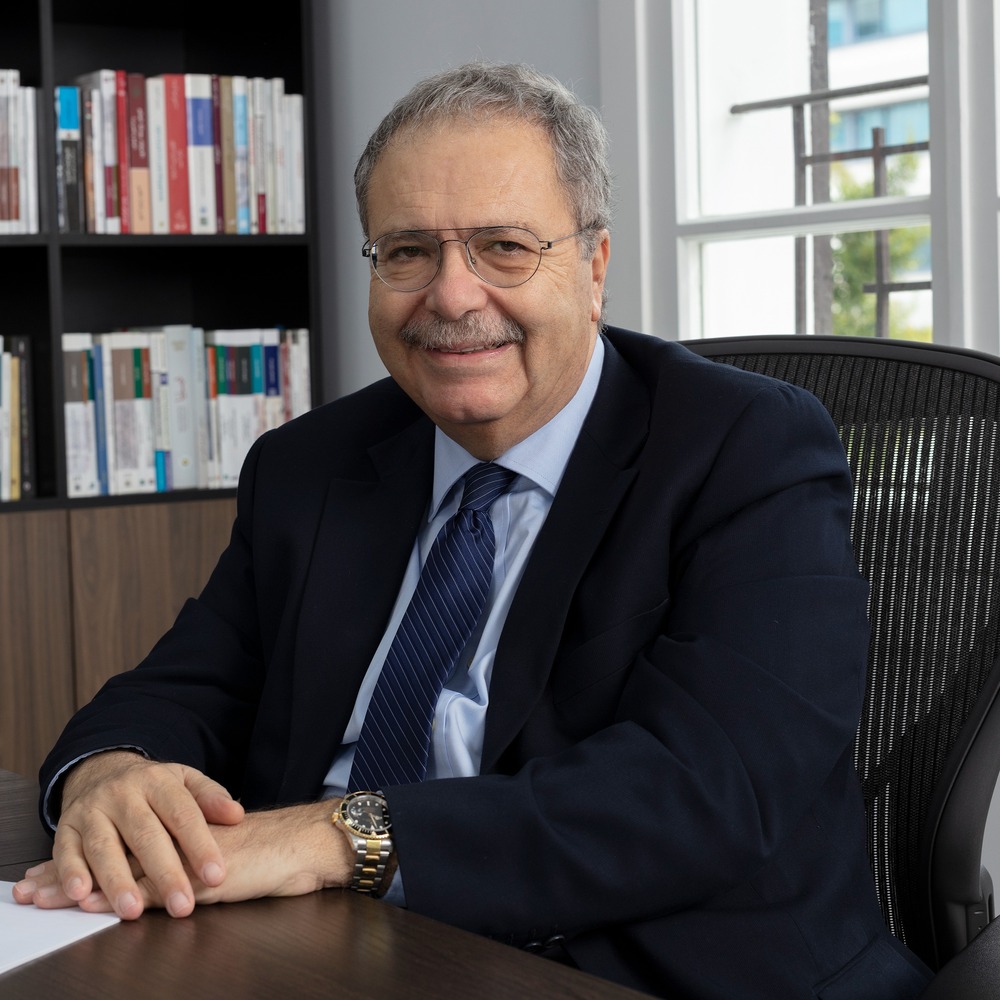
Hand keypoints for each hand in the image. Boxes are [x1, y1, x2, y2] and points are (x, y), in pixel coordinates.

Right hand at [13, 751, 244, 918]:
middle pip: (146, 835)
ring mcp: (92, 810)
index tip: (217, 875)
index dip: (200, 845)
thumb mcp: (184, 781)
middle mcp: (123, 794)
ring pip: (104, 846)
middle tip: (182, 905)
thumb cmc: (153, 787)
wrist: (102, 770)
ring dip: (117, 880)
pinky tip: (83, 895)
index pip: (183, 813)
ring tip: (133, 909)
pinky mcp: (66, 827)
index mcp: (158, 781)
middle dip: (165, 872)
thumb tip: (236, 814)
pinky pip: (65, 851)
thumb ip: (210, 797)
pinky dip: (72, 873)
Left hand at [16, 800, 352, 915]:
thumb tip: (182, 872)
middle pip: (114, 852)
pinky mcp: (197, 880)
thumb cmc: (277, 853)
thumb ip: (200, 857)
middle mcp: (177, 839)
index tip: (53, 865)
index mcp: (182, 831)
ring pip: (121, 869)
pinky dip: (118, 896)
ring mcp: (185, 858)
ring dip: (78, 884)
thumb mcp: (230, 855)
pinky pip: (150, 888)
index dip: (89, 853)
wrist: (306, 845)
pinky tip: (90, 905)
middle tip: (30, 884)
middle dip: (70, 870)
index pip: (127, 840)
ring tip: (39, 896)